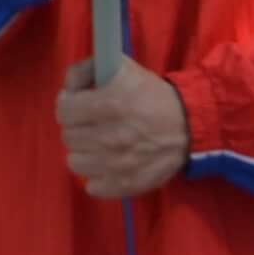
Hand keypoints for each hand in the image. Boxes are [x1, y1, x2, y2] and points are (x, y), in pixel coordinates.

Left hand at [57, 61, 190, 198]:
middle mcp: (110, 137)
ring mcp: (116, 165)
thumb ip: (86, 69)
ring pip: (75, 162)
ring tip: (101, 145)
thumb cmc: (152, 95)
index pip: (63, 111)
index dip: (70, 105)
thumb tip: (68, 86)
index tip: (80, 106)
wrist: (190, 124)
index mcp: (109, 105)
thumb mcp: (122, 68)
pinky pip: (92, 186)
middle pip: (68, 137)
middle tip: (94, 124)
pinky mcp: (125, 184)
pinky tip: (110, 164)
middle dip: (78, 128)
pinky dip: (98, 176)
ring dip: (86, 153)